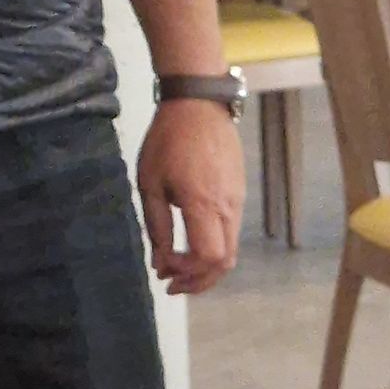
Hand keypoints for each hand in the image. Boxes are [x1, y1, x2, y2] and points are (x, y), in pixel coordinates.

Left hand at [137, 100, 243, 293]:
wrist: (198, 104)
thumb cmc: (168, 140)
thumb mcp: (150, 183)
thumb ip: (157, 227)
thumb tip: (161, 263)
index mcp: (204, 204)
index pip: (208, 258)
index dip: (187, 273)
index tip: (164, 270)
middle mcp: (228, 207)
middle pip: (225, 261)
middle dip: (199, 281)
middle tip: (172, 284)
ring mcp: (238, 200)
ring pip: (231, 249)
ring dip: (207, 267)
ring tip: (179, 268)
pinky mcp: (239, 193)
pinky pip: (231, 232)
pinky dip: (214, 248)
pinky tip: (192, 244)